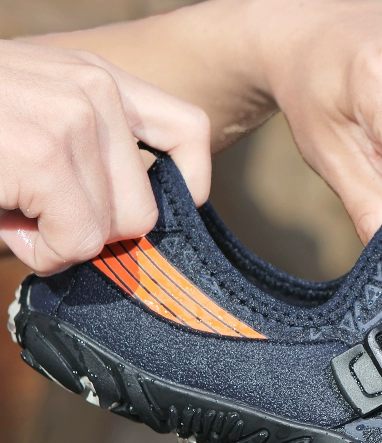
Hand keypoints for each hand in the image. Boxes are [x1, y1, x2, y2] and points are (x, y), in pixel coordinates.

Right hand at [0, 40, 210, 275]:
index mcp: (97, 79)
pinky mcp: (46, 154)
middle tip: (33, 205)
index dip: (187, 184)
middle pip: (146, 210)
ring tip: (10, 201)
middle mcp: (95, 89)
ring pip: (113, 232)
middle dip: (90, 228)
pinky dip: (39, 251)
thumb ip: (98, 156)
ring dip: (57, 238)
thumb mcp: (39, 123)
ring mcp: (74, 117)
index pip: (189, 131)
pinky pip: (78, 242)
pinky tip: (2, 217)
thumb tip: (147, 222)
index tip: (160, 208)